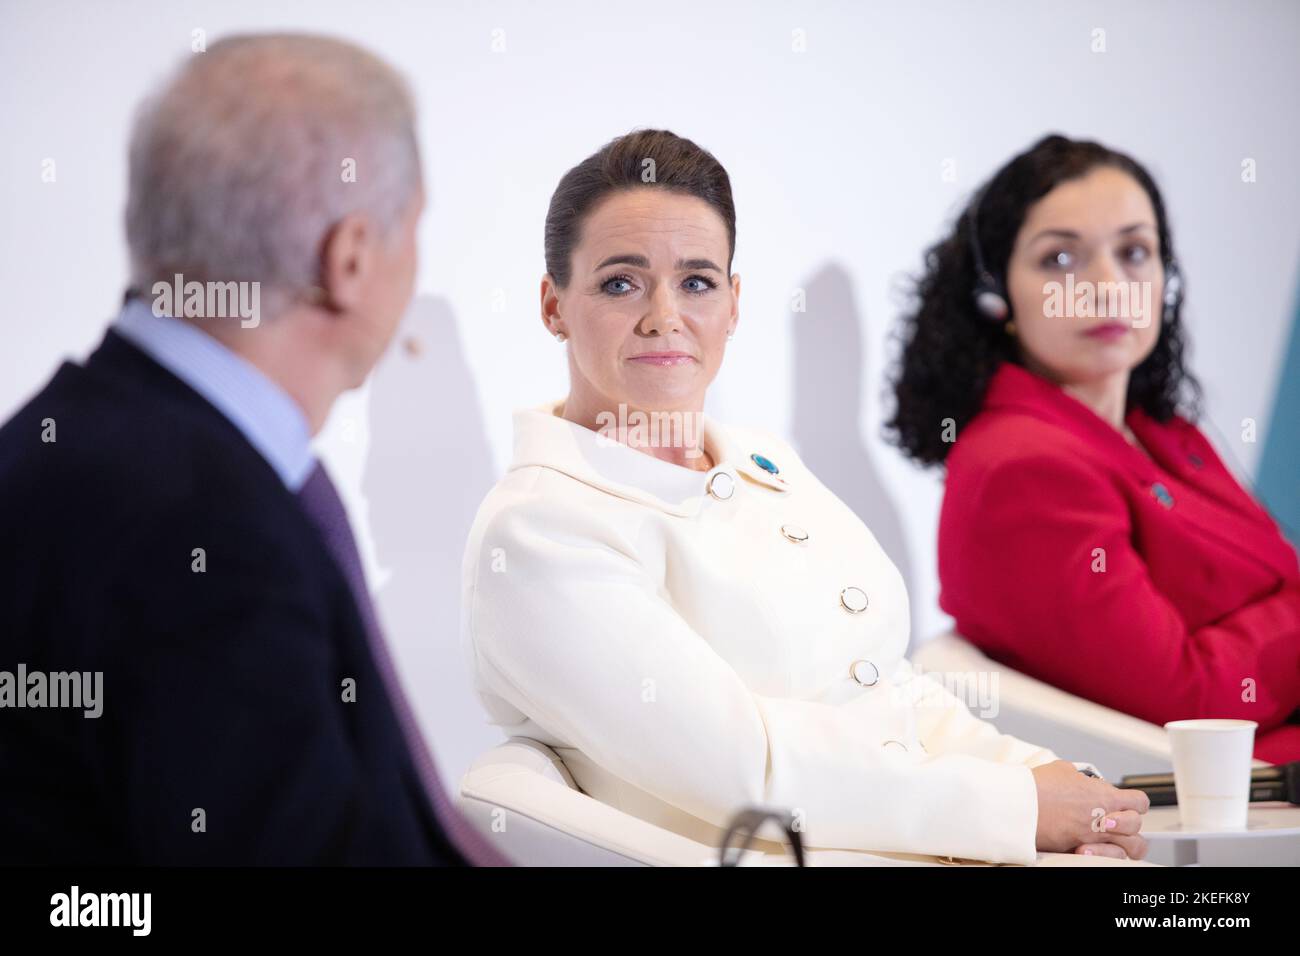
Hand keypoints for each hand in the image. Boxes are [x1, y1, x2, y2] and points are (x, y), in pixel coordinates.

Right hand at [1031, 759, 1149, 859]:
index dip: (1133, 803)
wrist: (1021, 805)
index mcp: (1105, 796)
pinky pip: (1106, 858)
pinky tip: (1088, 847)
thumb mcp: (1062, 770)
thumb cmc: (1038, 787)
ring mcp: (1096, 837)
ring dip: (1120, 843)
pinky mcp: (1081, 850)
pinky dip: (1102, 855)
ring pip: (1130, 848)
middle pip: (1137, 826)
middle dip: (1129, 825)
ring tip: (1104, 838)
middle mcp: (1105, 818)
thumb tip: (1078, 779)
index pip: (1139, 801)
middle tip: (1111, 821)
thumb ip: (1079, 777)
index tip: (1123, 804)